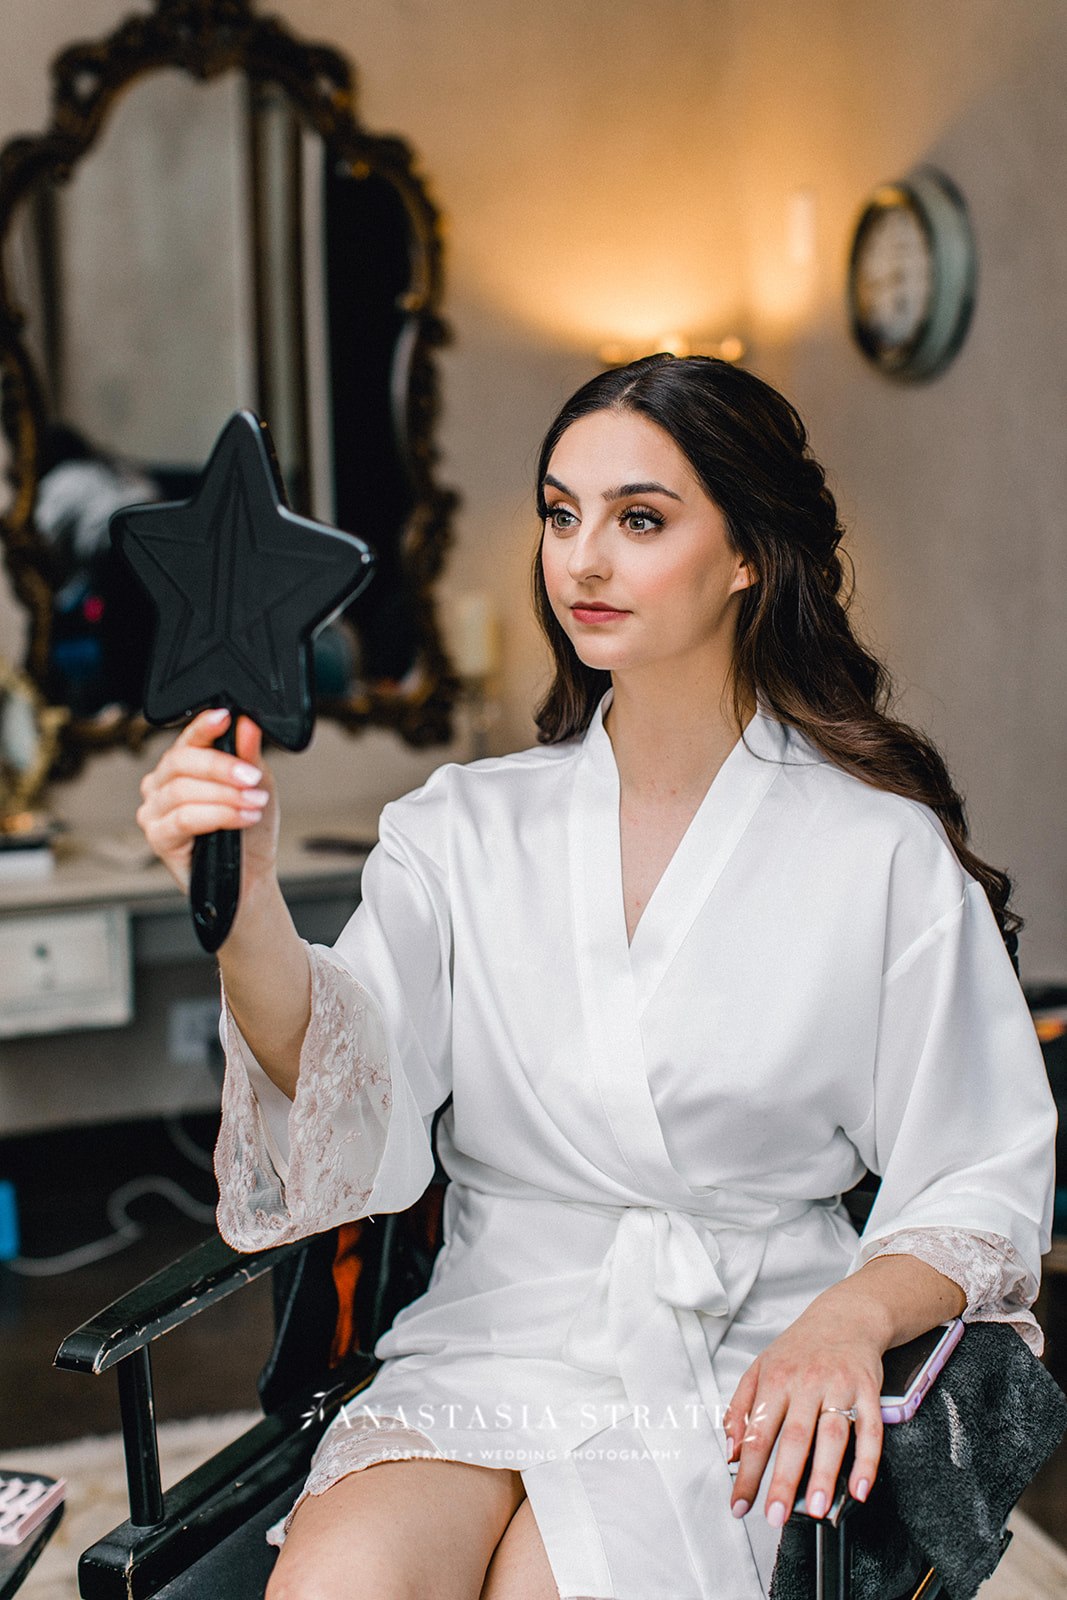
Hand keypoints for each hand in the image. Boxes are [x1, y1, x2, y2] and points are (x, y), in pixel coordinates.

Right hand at [136, 708, 278, 895]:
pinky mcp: (157, 837)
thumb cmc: (249, 831)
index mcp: (182, 765)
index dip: (203, 726)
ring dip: (225, 796)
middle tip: (252, 779)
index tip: (225, 717)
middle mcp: (161, 784)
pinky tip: (242, 819)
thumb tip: (247, 723)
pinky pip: (184, 818)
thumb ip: (249, 755)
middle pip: (181, 761)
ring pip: (183, 790)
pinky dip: (218, 816)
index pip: (188, 738)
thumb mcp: (258, 786)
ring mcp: (153, 810)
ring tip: (254, 804)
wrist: (251, 876)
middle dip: (221, 767)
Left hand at [723, 1295, 884, 1528]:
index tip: (739, 1504)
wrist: (845, 1316)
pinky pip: (870, 1430)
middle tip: (776, 1515)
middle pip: (794, 1437)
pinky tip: (860, 1488)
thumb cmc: (799, 1349)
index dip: (746, 1472)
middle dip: (784, 1480)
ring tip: (818, 1509)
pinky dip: (867, 1461)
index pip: (756, 1433)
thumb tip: (731, 1452)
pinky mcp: (868, 1391)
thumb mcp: (759, 1369)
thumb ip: (740, 1410)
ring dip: (825, 1474)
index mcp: (775, 1380)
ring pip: (832, 1435)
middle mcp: (806, 1383)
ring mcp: (839, 1387)